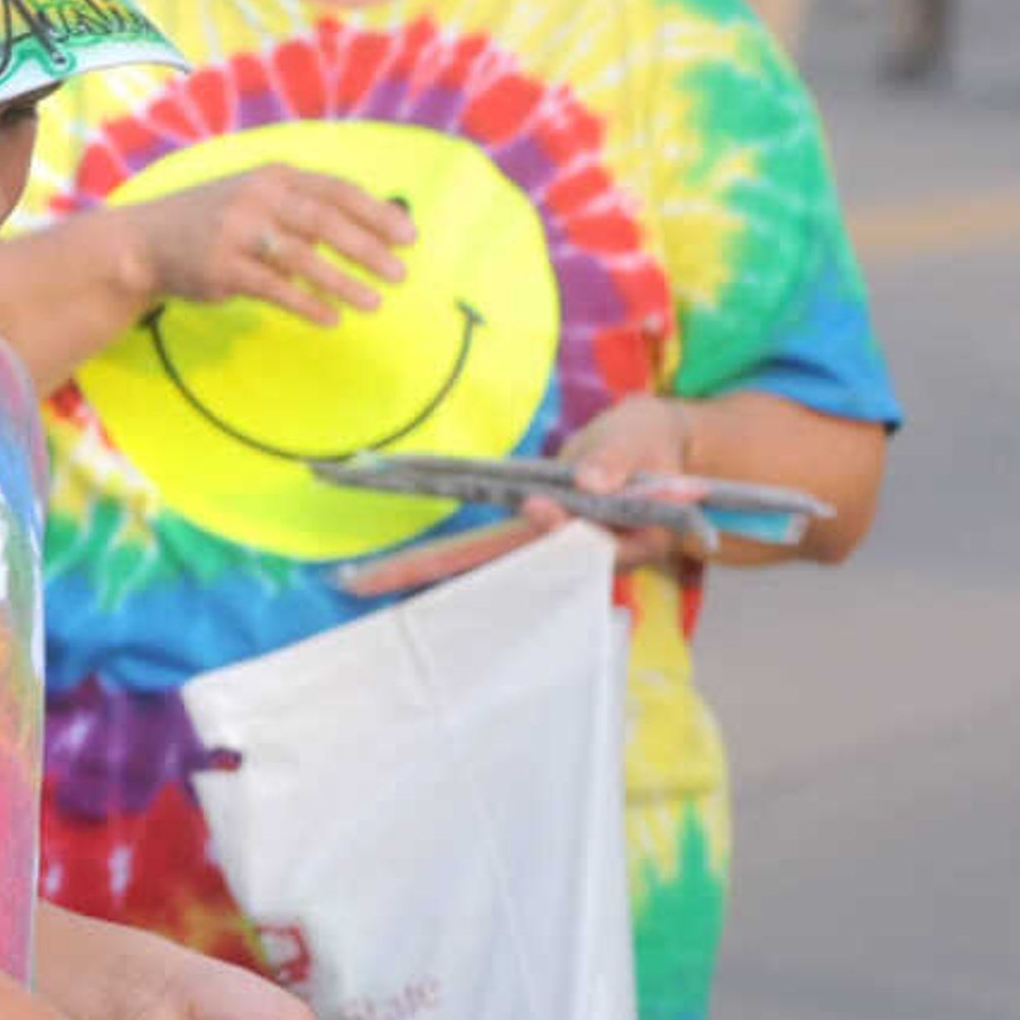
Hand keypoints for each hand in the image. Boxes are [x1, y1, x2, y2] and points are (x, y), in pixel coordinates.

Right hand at [132, 165, 411, 326]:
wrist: (144, 243)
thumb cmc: (214, 223)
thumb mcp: (257, 199)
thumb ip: (302, 209)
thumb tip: (365, 231)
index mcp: (275, 177)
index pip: (336, 190)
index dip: (376, 212)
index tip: (409, 236)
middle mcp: (258, 198)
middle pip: (324, 220)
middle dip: (367, 247)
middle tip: (401, 273)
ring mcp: (237, 232)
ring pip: (302, 256)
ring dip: (342, 281)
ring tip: (374, 302)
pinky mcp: (222, 268)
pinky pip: (273, 288)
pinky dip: (305, 303)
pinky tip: (331, 319)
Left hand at [331, 389, 713, 601]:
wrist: (657, 454)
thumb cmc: (649, 443)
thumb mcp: (640, 438)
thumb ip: (618, 459)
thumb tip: (592, 481)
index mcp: (609, 533)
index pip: (565, 537)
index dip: (546, 529)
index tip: (532, 507)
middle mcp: (568, 553)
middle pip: (502, 565)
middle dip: (437, 569)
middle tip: (369, 581)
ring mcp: (546, 550)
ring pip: (485, 564)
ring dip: (427, 570)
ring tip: (363, 581)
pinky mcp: (530, 538)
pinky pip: (482, 553)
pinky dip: (440, 560)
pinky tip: (389, 570)